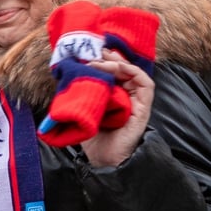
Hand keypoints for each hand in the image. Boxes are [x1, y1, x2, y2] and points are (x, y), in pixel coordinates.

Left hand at [80, 49, 154, 167]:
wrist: (102, 159)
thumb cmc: (91, 136)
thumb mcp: (81, 109)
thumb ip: (77, 93)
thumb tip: (64, 74)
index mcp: (113, 96)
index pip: (113, 72)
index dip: (105, 59)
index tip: (91, 52)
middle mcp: (126, 97)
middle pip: (124, 69)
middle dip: (110, 57)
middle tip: (96, 51)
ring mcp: (136, 102)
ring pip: (135, 73)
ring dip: (119, 63)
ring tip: (103, 61)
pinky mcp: (143, 109)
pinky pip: (146, 85)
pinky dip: (135, 72)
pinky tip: (120, 68)